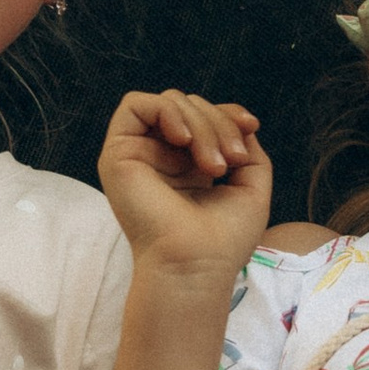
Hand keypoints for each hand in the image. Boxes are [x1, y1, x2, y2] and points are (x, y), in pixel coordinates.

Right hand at [98, 87, 271, 275]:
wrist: (195, 266)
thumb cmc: (223, 240)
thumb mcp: (251, 186)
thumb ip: (246, 147)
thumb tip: (240, 121)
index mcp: (188, 166)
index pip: (204, 117)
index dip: (228, 113)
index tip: (250, 127)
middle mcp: (161, 158)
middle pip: (190, 106)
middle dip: (218, 124)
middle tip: (230, 163)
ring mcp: (138, 154)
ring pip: (169, 103)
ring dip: (201, 124)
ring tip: (214, 166)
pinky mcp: (117, 154)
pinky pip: (136, 105)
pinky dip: (167, 112)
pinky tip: (183, 140)